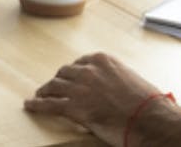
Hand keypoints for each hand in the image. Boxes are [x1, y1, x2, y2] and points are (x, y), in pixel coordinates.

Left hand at [24, 52, 161, 144]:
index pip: (80, 63)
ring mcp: (79, 87)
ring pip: (54, 86)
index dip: (73, 72)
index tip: (70, 77)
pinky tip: (30, 105)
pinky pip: (49, 104)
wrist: (150, 119)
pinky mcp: (74, 106)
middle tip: (54, 86)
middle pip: (64, 73)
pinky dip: (37, 104)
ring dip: (45, 90)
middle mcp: (88, 70)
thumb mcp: (130, 79)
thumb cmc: (146, 103)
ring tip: (40, 94)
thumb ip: (114, 78)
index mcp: (102, 60)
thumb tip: (110, 87)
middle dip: (59, 80)